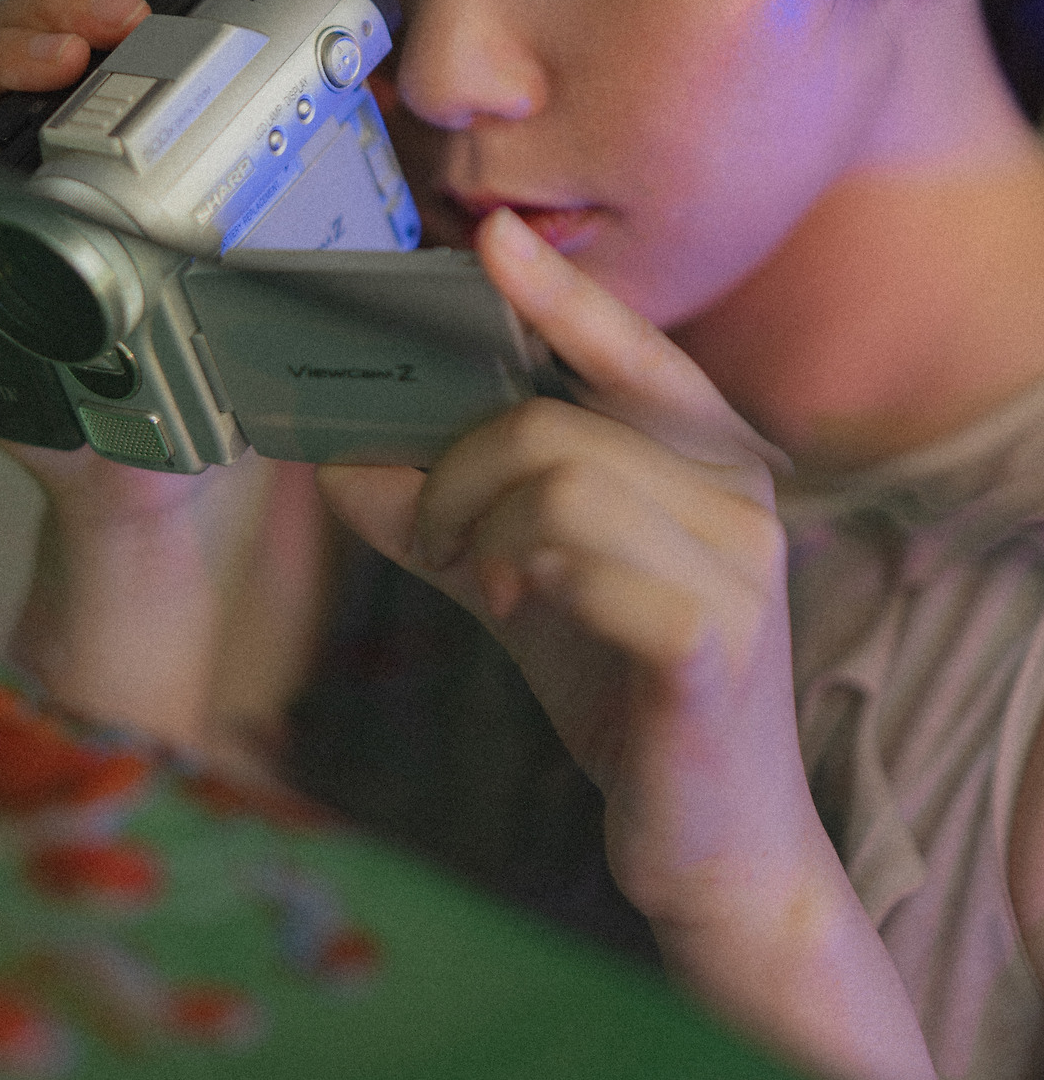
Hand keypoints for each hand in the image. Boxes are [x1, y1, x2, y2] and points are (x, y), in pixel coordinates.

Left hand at [318, 206, 821, 940]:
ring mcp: (739, 564)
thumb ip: (449, 516)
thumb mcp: (529, 580)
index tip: (490, 239)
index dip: (562, 293)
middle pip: (553, 426)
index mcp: (709, 457)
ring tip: (480, 578)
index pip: (634, 350)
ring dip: (480, 531)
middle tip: (434, 532)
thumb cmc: (625, 685)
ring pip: (558, 484)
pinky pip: (581, 562)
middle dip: (458, 475)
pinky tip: (517, 609)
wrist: (713, 840)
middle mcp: (741, 492)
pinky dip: (522, 576)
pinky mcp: (712, 638)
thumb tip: (339, 462)